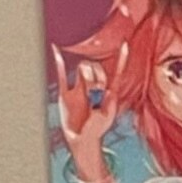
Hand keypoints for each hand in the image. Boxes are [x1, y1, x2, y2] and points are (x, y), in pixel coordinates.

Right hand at [51, 43, 126, 179]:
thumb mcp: (105, 118)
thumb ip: (107, 106)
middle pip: (97, 67)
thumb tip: (107, 91)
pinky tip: (56, 49)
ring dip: (85, 74)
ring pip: (82, 68)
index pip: (115, 72)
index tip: (125, 43)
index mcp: (108, 91)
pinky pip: (61, 75)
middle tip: (96, 91)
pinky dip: (59, 62)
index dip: (121, 59)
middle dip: (97, 75)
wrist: (81, 139)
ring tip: (87, 91)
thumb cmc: (96, 129)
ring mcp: (79, 88)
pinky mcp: (65, 93)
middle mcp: (94, 86)